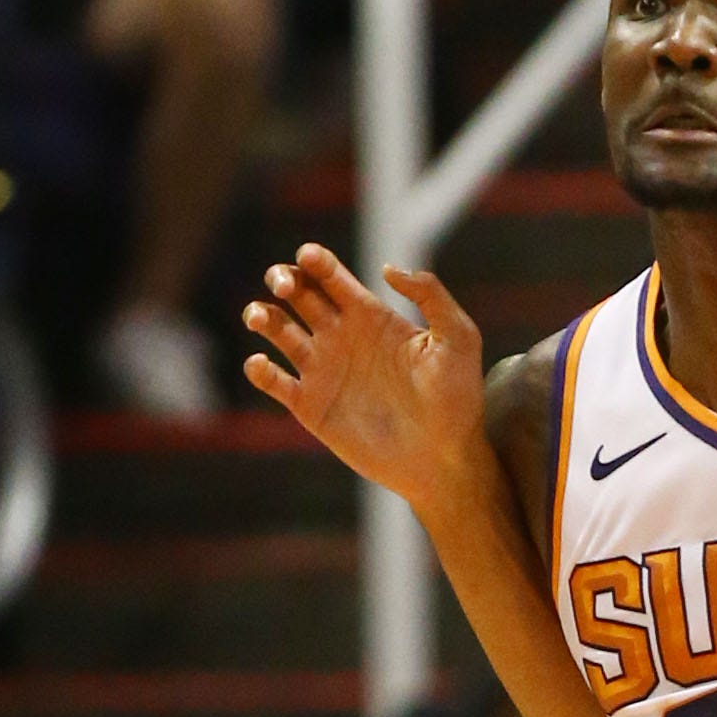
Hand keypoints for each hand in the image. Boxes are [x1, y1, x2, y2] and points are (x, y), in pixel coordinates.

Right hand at [242, 245, 491, 521]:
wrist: (445, 459)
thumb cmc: (457, 399)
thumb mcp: (458, 337)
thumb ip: (430, 293)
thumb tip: (386, 269)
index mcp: (370, 315)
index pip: (330, 275)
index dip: (313, 259)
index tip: (308, 257)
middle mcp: (341, 337)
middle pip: (296, 293)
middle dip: (283, 279)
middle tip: (287, 286)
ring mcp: (323, 370)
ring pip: (277, 329)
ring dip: (260, 315)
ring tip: (260, 318)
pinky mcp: (310, 407)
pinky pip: (272, 380)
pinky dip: (258, 368)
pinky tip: (263, 365)